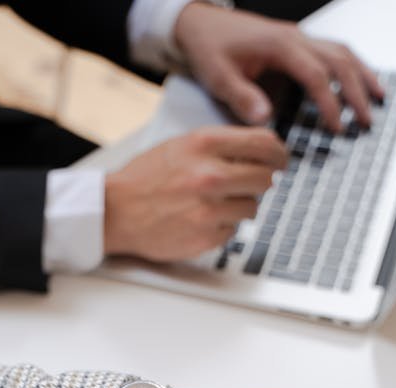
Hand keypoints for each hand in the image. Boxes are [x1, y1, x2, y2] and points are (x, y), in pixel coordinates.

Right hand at [104, 126, 286, 260]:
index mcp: (205, 144)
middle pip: (265, 179)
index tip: (280, 160)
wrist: (115, 211)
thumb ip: (220, 147)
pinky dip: (221, 227)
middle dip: (261, 182)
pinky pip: (232, 231)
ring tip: (213, 204)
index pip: (264, 143)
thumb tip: (261, 153)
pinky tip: (199, 220)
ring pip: (251, 208)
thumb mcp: (182, 146)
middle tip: (251, 185)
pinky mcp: (206, 236)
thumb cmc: (145, 179)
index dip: (278, 153)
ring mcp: (210, 208)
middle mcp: (210, 174)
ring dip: (239, 207)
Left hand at [174, 3, 383, 131]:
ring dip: (362, 75)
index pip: (316, 76)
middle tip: (367, 120)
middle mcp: (295, 38)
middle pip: (339, 61)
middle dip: (357, 92)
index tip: (337, 128)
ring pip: (342, 52)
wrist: (200, 23)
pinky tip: (360, 80)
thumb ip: (241, 97)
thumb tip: (265, 117)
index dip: (329, 103)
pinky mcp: (297, 43)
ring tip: (379, 98)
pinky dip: (351, 66)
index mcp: (280, 45)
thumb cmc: (208, 47)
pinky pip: (332, 51)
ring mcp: (299, 38)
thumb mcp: (217, 77)